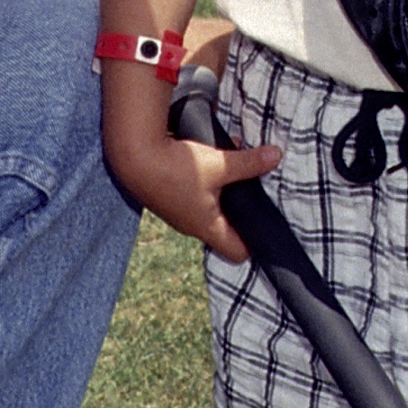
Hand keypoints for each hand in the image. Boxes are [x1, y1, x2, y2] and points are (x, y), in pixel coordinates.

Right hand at [110, 119, 284, 265]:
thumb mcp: (219, 163)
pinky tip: (209, 160)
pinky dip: (204, 184)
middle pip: (223, 230)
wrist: (132, 156)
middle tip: (254, 196)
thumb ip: (249, 163)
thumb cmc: (177, 166)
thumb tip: (276, 155)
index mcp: (207, 226)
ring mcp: (176, 213)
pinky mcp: (166, 197)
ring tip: (233, 173)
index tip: (264, 228)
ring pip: (207, 210)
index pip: (236, 251)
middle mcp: (191, 226)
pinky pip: (193, 197)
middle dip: (239, 215)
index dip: (253, 244)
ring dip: (221, 195)